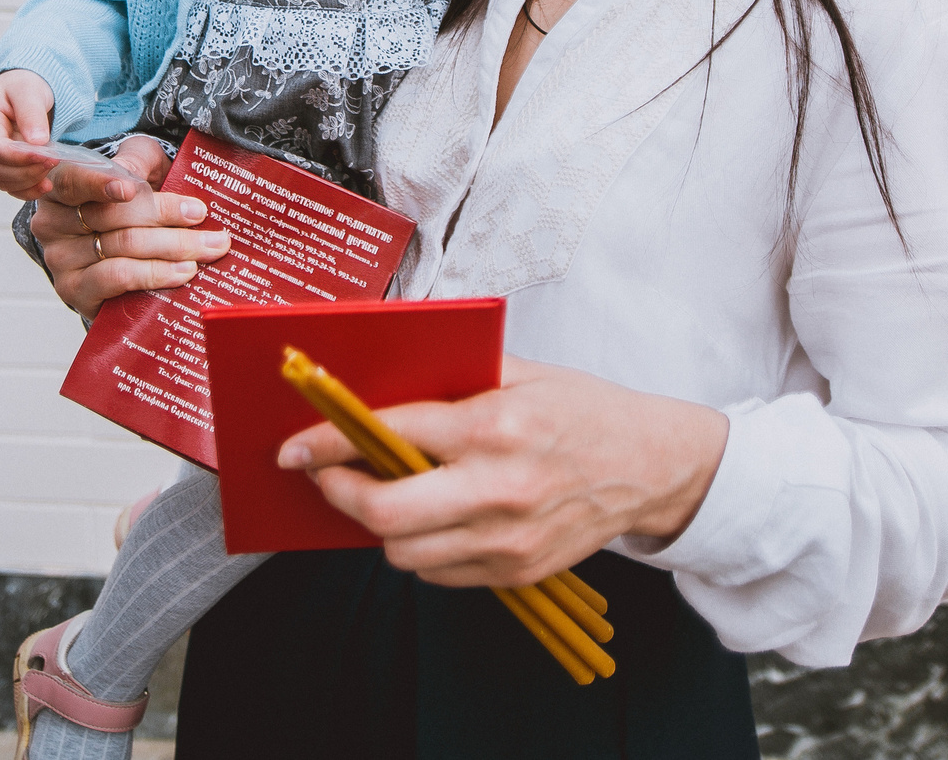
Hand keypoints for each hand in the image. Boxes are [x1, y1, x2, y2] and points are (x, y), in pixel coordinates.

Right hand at [0, 72, 164, 207]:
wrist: (28, 91)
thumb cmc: (25, 85)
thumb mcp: (29, 90)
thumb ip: (31, 112)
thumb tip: (36, 141)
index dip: (17, 156)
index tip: (44, 156)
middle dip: (26, 169)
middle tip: (53, 161)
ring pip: (3, 180)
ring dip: (28, 181)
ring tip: (52, 168)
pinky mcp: (4, 166)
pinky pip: (11, 186)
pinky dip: (27, 190)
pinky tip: (46, 186)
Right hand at [31, 183, 229, 318]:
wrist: (133, 250)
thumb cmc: (135, 201)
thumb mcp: (140, 165)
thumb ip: (136, 160)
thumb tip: (129, 173)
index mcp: (61, 185)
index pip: (73, 180)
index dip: (100, 183)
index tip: (130, 189)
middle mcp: (51, 222)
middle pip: (111, 216)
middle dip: (164, 215)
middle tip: (202, 216)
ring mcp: (59, 260)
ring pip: (122, 247)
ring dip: (172, 246)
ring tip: (209, 246)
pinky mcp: (75, 292)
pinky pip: (118, 279)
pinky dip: (155, 274)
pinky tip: (183, 271)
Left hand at [275, 357, 728, 588]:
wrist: (651, 465)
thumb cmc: (583, 411)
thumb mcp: (520, 372)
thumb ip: (451, 380)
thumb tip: (376, 386)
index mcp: (494, 425)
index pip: (389, 436)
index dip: (329, 442)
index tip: (296, 448)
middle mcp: (498, 487)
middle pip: (385, 513)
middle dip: (340, 494)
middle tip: (328, 477)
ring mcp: (508, 538)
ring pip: (404, 554)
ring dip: (379, 527)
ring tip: (384, 496)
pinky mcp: (517, 571)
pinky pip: (439, 574)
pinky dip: (420, 550)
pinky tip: (430, 519)